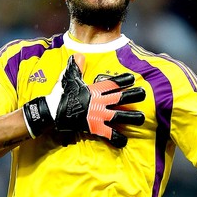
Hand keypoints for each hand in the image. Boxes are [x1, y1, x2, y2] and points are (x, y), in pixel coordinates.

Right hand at [22, 54, 144, 146]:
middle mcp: (99, 102)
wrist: (52, 112)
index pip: (112, 83)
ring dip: (131, 117)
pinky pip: (108, 134)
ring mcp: (98, 115)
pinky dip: (117, 138)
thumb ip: (76, 66)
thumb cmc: (61, 94)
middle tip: (144, 93)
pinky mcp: (94, 127)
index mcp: (94, 90)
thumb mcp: (69, 78)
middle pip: (120, 97)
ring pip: (119, 116)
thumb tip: (79, 55)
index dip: (123, 80)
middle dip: (133, 95)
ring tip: (141, 118)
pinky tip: (124, 141)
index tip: (132, 78)